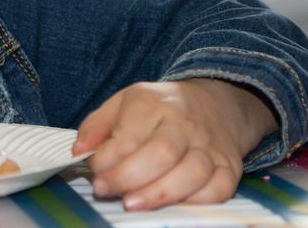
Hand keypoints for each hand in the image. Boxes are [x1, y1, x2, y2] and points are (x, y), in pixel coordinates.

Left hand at [72, 79, 277, 210]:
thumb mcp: (121, 102)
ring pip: (192, 173)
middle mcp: (184, 124)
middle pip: (162, 154)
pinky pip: (219, 188)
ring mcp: (210, 146)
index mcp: (152, 104)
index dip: (108, 160)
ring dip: (159, 194)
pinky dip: (196, 201)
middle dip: (129, 178)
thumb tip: (78, 151)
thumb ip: (96, 125)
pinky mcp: (229, 166)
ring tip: (132, 203)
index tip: (94, 174)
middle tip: (105, 191)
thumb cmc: (158, 108)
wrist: (215, 103)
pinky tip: (172, 204)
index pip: (129, 136)